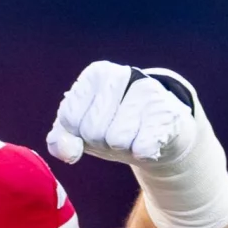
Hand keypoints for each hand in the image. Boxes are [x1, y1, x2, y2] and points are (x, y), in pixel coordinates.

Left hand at [47, 60, 197, 168]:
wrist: (159, 130)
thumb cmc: (113, 126)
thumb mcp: (79, 131)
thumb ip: (60, 140)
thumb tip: (69, 153)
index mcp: (96, 74)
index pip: (70, 118)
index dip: (79, 133)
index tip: (96, 123)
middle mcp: (122, 74)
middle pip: (92, 130)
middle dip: (102, 141)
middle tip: (117, 130)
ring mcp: (148, 91)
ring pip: (117, 140)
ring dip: (123, 148)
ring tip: (134, 133)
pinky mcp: (168, 112)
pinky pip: (142, 148)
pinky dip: (142, 153)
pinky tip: (149, 140)